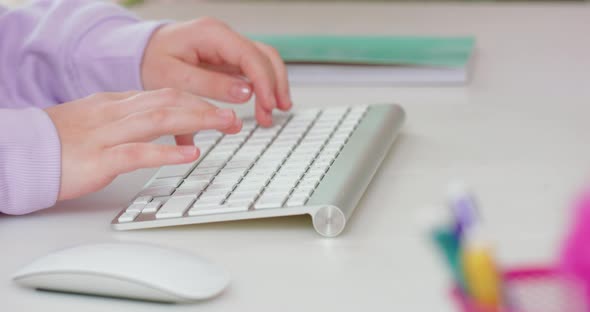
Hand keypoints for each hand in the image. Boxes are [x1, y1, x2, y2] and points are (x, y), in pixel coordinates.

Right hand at [45, 89, 240, 200]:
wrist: (20, 152)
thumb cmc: (58, 141)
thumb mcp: (97, 122)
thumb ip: (127, 120)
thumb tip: (159, 120)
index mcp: (115, 105)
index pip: (163, 95)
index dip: (196, 101)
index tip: (219, 108)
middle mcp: (115, 114)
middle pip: (168, 103)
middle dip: (205, 109)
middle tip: (234, 117)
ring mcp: (107, 135)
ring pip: (159, 120)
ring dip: (197, 121)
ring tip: (225, 126)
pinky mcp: (98, 159)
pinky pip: (137, 153)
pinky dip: (166, 152)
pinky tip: (190, 154)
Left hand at [141, 17, 291, 133]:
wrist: (139, 53)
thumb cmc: (151, 60)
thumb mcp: (174, 77)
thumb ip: (211, 85)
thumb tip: (246, 93)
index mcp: (211, 34)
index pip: (250, 55)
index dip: (264, 81)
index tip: (268, 104)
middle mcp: (224, 37)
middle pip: (264, 56)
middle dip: (273, 86)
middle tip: (272, 113)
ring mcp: (228, 47)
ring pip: (263, 62)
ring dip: (272, 87)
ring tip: (272, 112)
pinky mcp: (228, 59)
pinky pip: (253, 71)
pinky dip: (262, 88)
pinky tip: (264, 104)